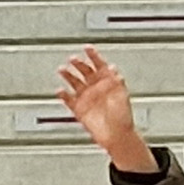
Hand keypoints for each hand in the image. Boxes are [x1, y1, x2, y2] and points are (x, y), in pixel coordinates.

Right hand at [56, 47, 149, 172]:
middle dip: (78, 64)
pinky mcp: (79, 109)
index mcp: (108, 84)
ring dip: (68, 75)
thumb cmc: (123, 118)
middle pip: (85, 71)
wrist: (118, 137)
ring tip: (62, 69)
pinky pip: (68, 99)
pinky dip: (63, 94)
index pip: (100, 66)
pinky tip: (59, 90)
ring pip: (74, 82)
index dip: (94, 56)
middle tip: (73, 59)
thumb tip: (112, 68)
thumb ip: (116, 82)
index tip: (88, 47)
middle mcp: (96, 89)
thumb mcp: (122, 97)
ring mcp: (87, 98)